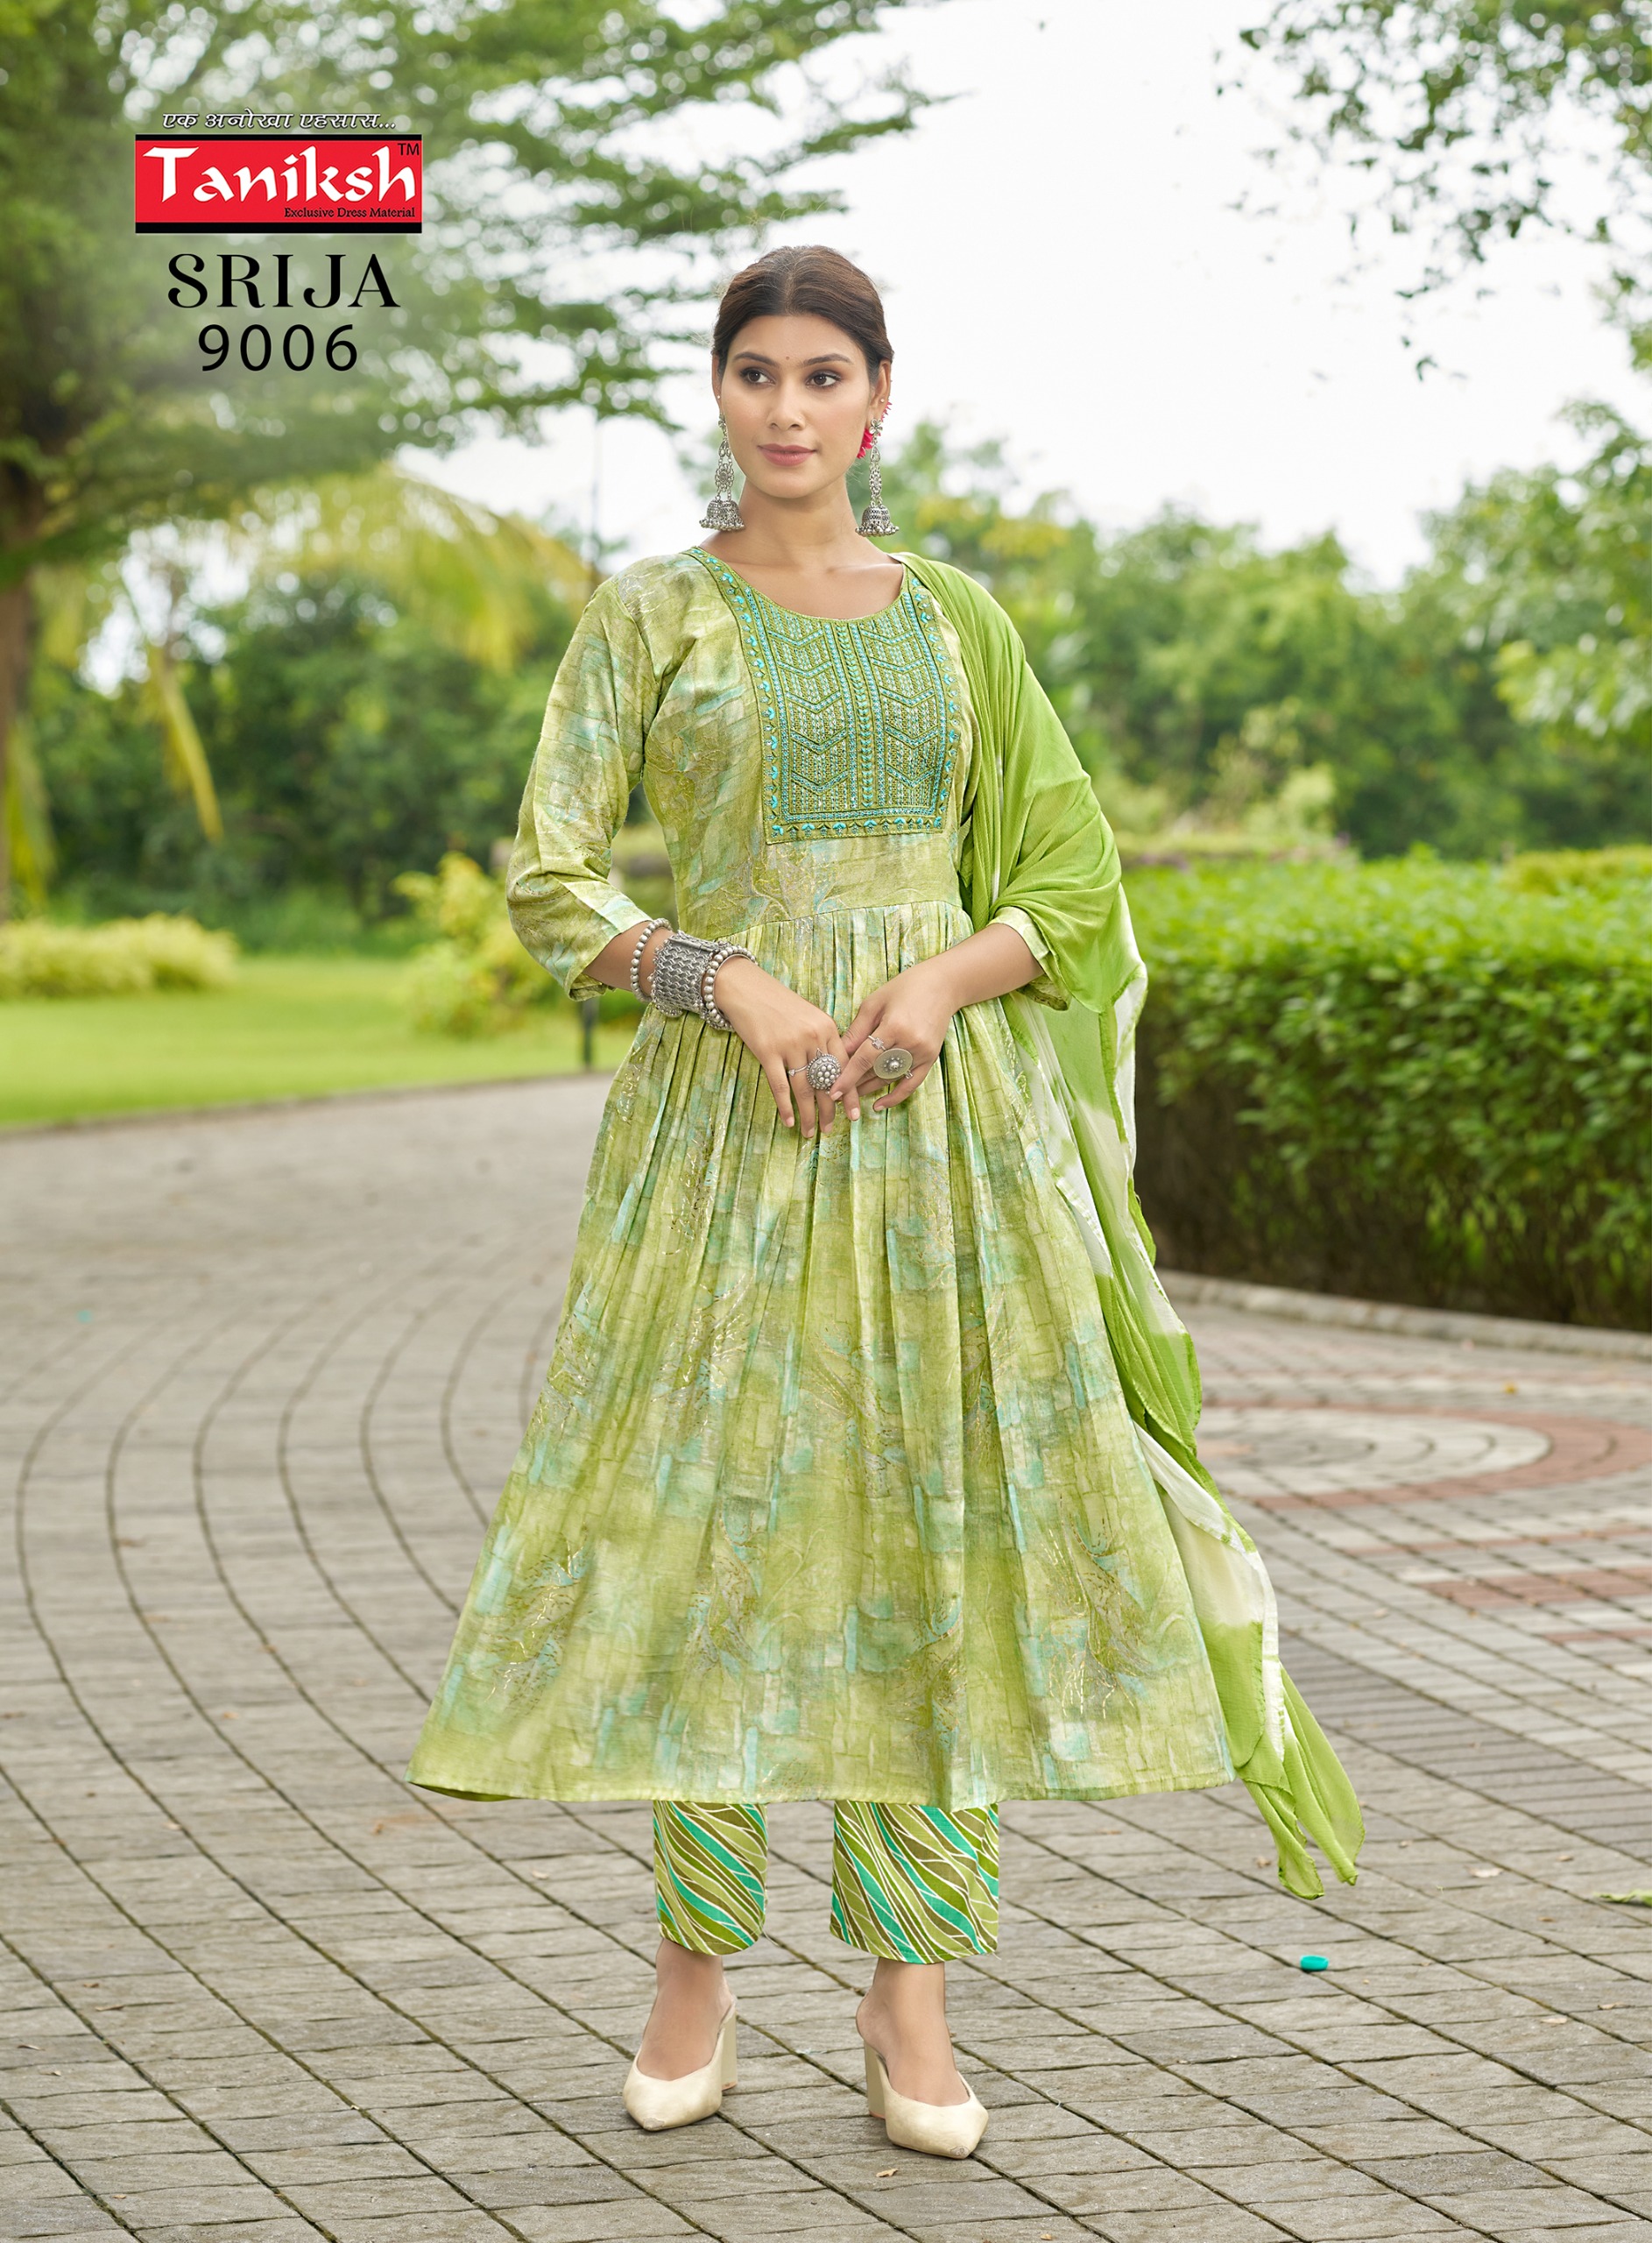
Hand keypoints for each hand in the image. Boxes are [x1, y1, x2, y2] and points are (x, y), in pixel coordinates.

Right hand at [708, 956, 858, 1134]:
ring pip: (805, 1088)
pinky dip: (785, 1107)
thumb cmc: (778, 1004)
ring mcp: (790, 1044)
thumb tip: (832, 1073)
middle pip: (826, 1081)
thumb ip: (822, 1040)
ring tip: (809, 1131)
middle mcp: (812, 1036)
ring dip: (808, 1114)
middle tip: (830, 1129)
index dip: (850, 1093)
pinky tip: (789, 1121)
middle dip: (829, 1110)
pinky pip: (780, 1086)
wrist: (746, 988)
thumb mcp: (808, 1016)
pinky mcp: (767, 1051)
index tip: (854, 1114)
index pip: (844, 1067)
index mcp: (827, 1027)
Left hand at [830, 958, 958, 1112]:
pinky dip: (896, 1096)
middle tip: (834, 1094)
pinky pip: (911, 1083)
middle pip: (876, 1071)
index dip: (847, 1077)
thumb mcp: (874, 1003)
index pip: (864, 1059)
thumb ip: (857, 1030)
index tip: (832, 1092)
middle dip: (854, 1084)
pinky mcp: (931, 1058)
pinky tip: (879, 1105)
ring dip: (869, 1089)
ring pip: (890, 1078)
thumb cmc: (904, 988)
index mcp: (894, 1026)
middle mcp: (910, 1042)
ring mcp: (923, 1052)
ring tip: (850, 1096)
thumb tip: (838, 1053)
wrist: (942, 985)